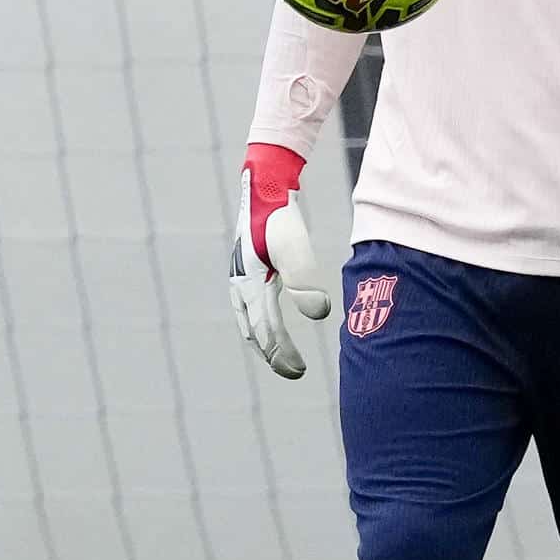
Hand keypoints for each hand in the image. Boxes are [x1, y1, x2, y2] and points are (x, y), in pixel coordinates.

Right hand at [228, 143, 331, 378]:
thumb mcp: (293, 245)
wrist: (263, 187)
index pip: (265, 331)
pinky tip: (275, 327)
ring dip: (266, 342)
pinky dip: (263, 324)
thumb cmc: (278, 216)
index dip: (281, 354)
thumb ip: (304, 279)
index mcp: (248, 286)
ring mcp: (241, 279)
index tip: (298, 372)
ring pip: (250, 321)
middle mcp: (240, 286)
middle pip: (254, 331)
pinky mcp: (249, 271)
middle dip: (273, 354)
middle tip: (295, 372)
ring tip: (284, 357)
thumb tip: (319, 315)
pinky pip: (253, 308)